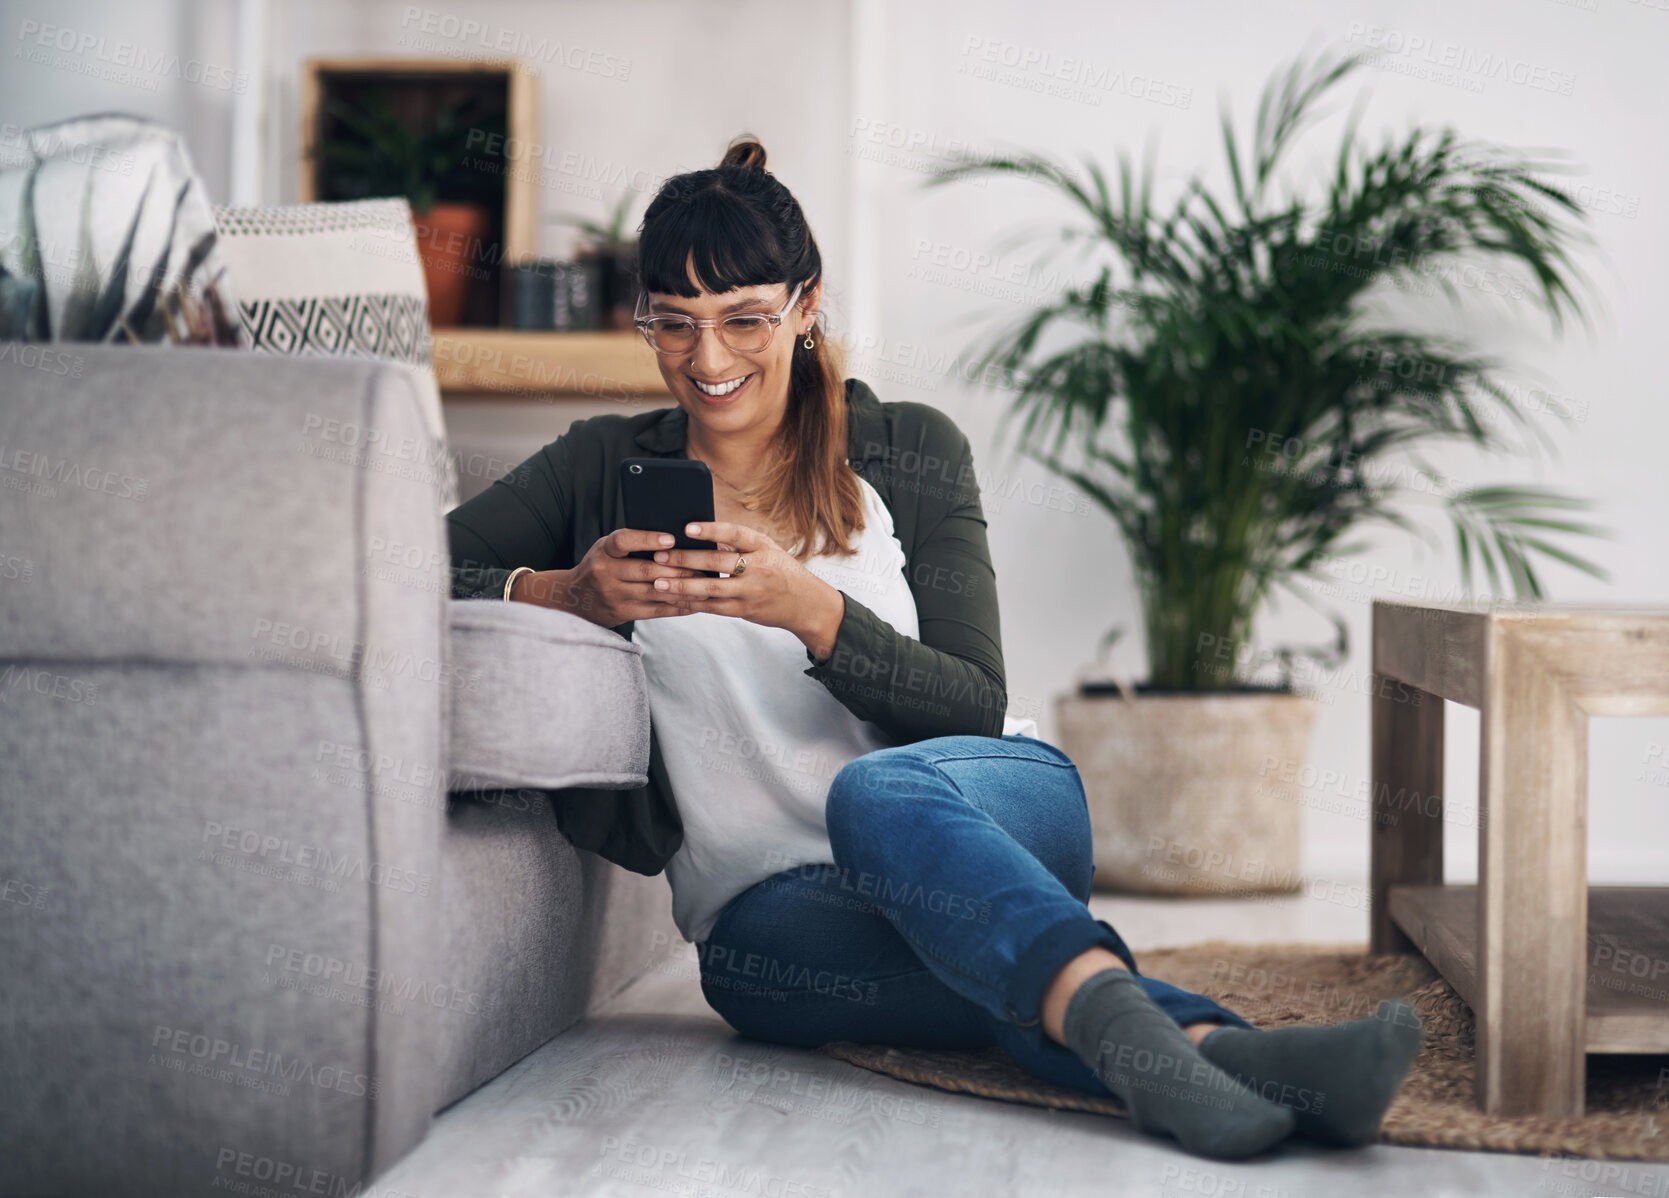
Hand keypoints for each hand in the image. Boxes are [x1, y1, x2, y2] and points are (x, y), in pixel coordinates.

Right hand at [511, 529, 702, 627]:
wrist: (575, 599)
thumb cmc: (601, 565)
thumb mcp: (607, 548)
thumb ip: (632, 543)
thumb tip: (675, 538)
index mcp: (604, 550)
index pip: (624, 541)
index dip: (647, 539)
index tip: (671, 538)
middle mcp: (606, 572)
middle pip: (647, 570)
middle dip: (679, 567)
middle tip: (705, 564)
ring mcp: (615, 595)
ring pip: (656, 592)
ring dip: (684, 588)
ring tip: (707, 584)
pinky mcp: (623, 613)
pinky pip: (657, 611)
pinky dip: (679, 606)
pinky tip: (696, 603)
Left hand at [652, 520, 845, 658]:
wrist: (805, 604)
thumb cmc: (781, 571)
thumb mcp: (768, 549)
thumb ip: (740, 542)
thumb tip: (702, 534)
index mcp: (763, 547)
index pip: (735, 534)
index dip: (711, 530)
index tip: (688, 527)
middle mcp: (757, 569)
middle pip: (717, 563)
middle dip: (686, 560)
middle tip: (660, 556)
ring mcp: (749, 592)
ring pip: (710, 589)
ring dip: (682, 587)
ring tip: (658, 583)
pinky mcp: (742, 610)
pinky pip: (711, 607)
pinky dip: (690, 603)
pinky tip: (672, 599)